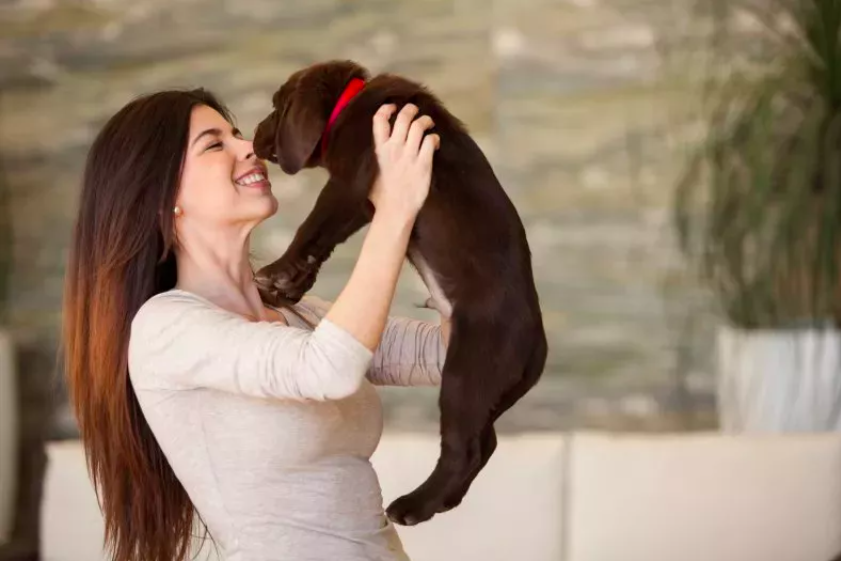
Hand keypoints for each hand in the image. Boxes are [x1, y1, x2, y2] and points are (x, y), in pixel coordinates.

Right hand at [369, 103, 439, 219]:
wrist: (395, 210)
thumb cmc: (381, 197)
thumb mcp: (370, 174)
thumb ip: (373, 159)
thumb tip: (374, 153)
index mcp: (379, 150)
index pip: (379, 120)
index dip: (386, 109)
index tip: (392, 106)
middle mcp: (394, 149)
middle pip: (403, 117)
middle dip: (410, 110)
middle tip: (415, 111)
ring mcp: (410, 156)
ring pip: (419, 126)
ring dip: (425, 121)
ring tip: (428, 123)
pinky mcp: (424, 164)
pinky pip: (430, 141)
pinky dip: (434, 138)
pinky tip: (434, 143)